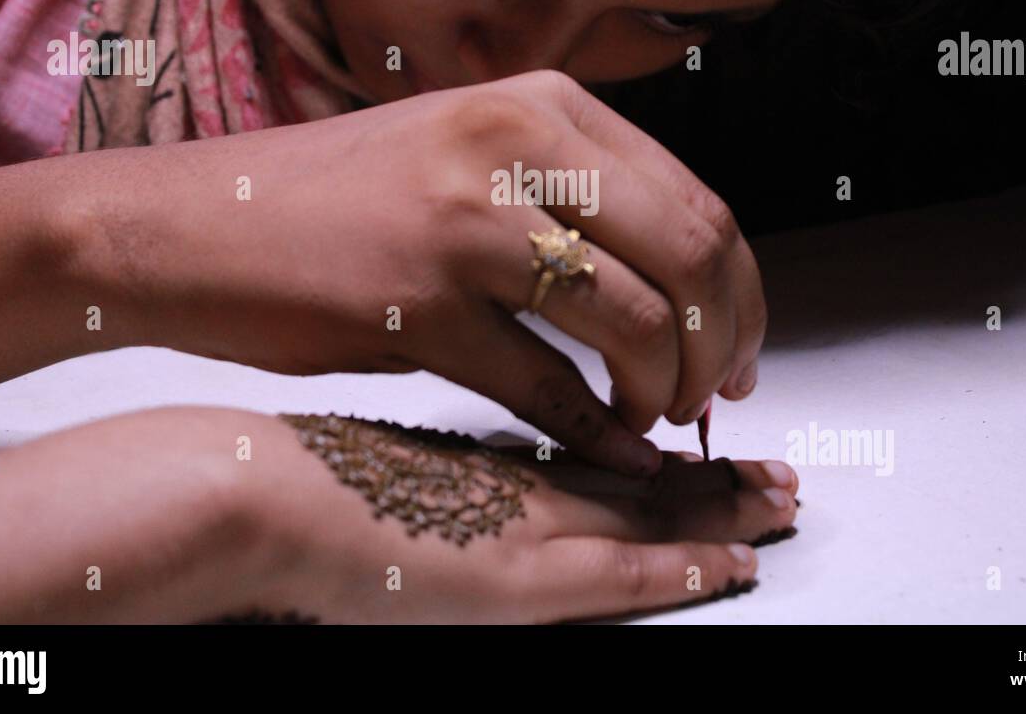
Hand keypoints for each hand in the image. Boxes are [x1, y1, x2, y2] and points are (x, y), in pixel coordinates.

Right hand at [70, 71, 766, 474]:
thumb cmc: (329, 199)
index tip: (738, 345)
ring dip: (666, 391)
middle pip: (693, 256)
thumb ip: (574, 191)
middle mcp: (516, 145)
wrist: (194, 225)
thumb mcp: (469, 151)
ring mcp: (468, 221)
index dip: (741, 291)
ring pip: (638, 323)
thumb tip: (679, 277)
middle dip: (724, 344)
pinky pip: (550, 389)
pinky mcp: (421, 305)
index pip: (699, 201)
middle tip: (715, 394)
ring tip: (654, 419)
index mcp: (542, 104)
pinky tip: (611, 450)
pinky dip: (598, 433)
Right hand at [246, 411, 798, 622]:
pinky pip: (617, 577)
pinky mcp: (511, 580)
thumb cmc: (290, 473)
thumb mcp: (376, 467)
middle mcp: (517, 484)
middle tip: (780, 472)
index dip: (663, 458)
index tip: (711, 446)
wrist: (244, 493)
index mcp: (487, 462)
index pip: (599, 456)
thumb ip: (438, 476)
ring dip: (721, 511)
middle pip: (641, 477)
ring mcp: (520, 526)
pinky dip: (677, 572)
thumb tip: (472, 476)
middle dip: (717, 480)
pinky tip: (728, 567)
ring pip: (649, 515)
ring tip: (781, 504)